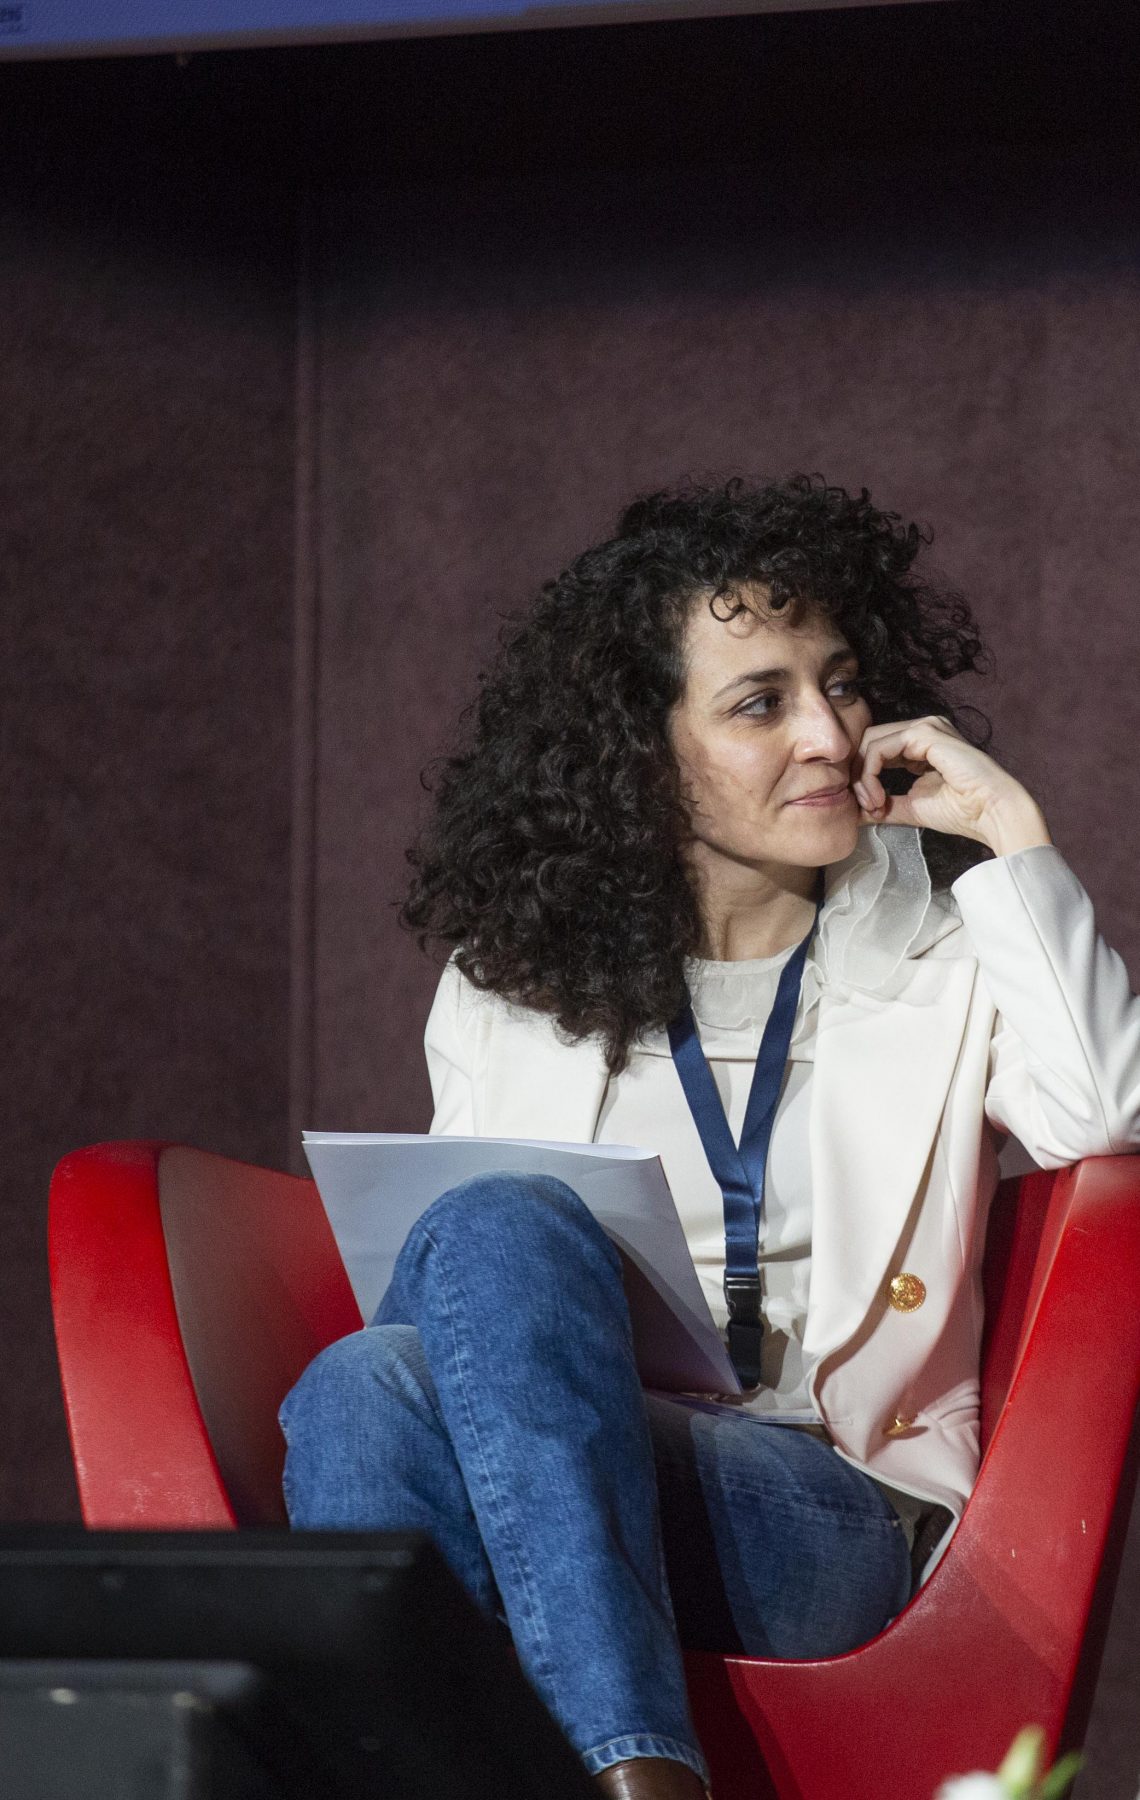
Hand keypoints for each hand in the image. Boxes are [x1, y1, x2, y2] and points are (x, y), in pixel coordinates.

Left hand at [851, 715, 1053, 856]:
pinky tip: (879, 798)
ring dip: (862, 778)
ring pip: (870, 742)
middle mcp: (921, 730)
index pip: (875, 749)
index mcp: (920, 744)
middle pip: (868, 741)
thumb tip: (855, 812)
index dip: (863, 779)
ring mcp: (924, 728)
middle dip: (858, 776)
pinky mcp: (924, 734)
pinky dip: (870, 774)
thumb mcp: (911, 808)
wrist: (992, 812)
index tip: (870, 810)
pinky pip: (879, 748)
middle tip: (866, 807)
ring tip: (873, 805)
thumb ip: (884, 805)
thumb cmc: (962, 811)